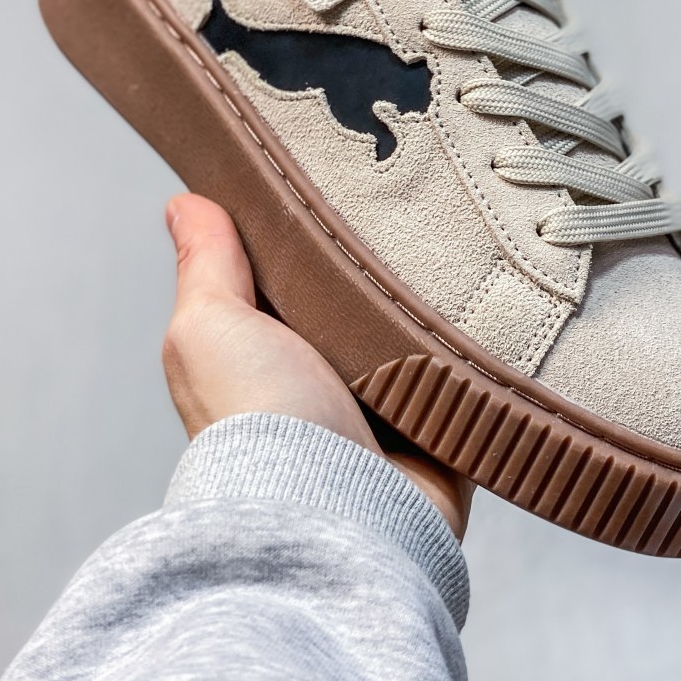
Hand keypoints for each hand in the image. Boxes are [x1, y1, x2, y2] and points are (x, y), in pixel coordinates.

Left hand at [162, 194, 473, 539]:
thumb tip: (183, 203)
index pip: (293, 276)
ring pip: (421, 329)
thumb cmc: (258, 422)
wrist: (338, 509)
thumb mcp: (210, 326)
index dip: (310, 230)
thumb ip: (206, 266)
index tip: (339, 171)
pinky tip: (497, 299)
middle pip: (363, 298)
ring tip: (466, 238)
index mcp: (268, 353)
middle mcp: (326, 380)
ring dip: (438, 299)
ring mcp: (389, 406)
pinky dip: (484, 344)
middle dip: (386, 259)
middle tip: (416, 197)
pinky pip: (476, 369)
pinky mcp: (447, 426)